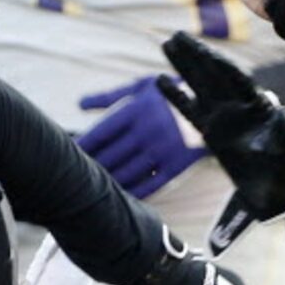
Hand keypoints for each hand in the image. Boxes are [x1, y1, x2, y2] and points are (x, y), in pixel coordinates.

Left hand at [76, 74, 206, 198]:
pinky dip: (132, 193)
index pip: (100, 134)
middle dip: (90, 168)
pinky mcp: (177, 166)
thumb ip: (109, 97)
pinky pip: (150, 185)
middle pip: (110, 157)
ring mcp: (163, 150)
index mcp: (136, 110)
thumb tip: (79, 104)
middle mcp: (148, 131)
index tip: (67, 154)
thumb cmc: (170, 92)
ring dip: (106, 183)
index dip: (82, 147)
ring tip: (91, 189)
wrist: (217, 102)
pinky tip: (119, 197)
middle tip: (73, 176)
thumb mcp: (142, 87)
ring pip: (126, 174)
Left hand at [157, 32, 284, 252]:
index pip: (193, 109)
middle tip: (169, 41)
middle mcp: (233, 121)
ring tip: (184, 41)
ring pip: (225, 82)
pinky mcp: (272, 120)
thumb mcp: (238, 207)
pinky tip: (234, 71)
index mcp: (219, 136)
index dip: (175, 94)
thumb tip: (215, 248)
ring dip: (205, 61)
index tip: (157, 79)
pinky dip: (246, 88)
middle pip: (206, 85)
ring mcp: (251, 117)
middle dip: (188, 62)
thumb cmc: (267, 193)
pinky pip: (257, 99)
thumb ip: (226, 223)